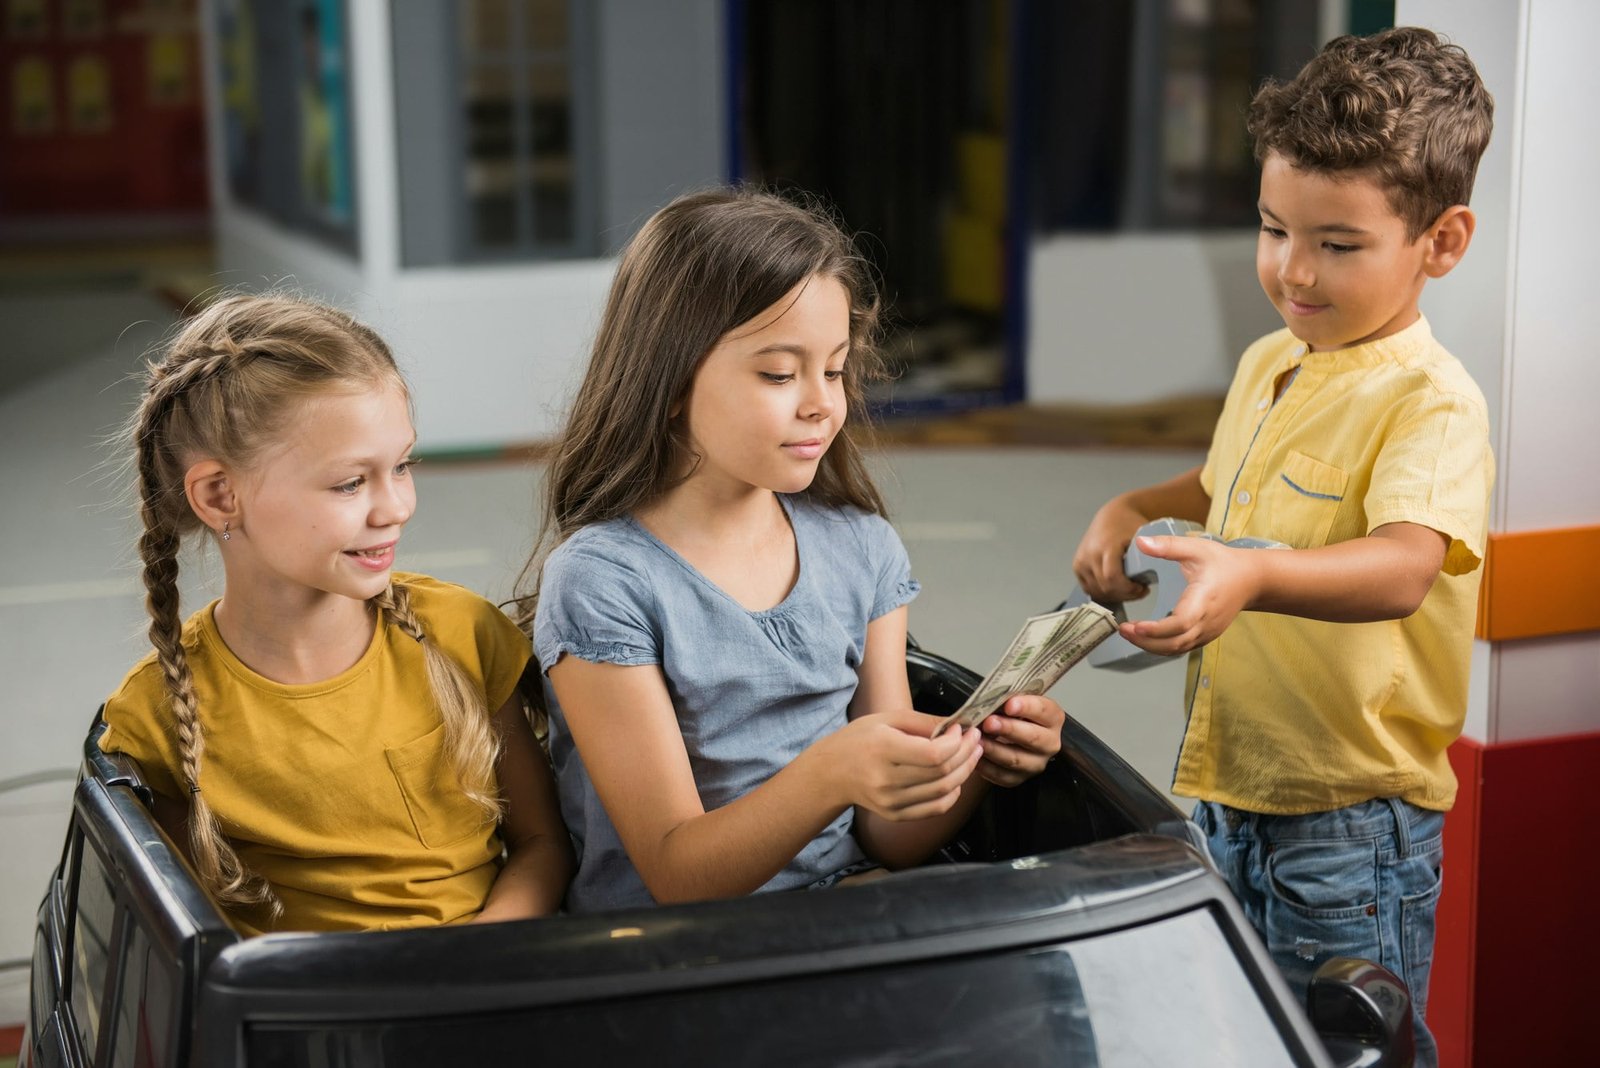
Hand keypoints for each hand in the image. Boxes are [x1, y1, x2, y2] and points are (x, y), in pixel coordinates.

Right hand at [823, 708, 981, 821]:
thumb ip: (924, 721)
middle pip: (942, 773)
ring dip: (965, 772)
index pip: (933, 754)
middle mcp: (886, 780)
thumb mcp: (887, 719)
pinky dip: (952, 794)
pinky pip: (935, 809)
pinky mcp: (895, 815)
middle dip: (966, 754)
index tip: (961, 730)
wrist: (831, 773)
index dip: (956, 743)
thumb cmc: (859, 739)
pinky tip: (956, 778)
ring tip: (972, 755)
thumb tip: (958, 724)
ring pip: (944, 792)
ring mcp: (891, 802)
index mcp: (882, 750)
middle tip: (975, 740)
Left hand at [977, 694, 1065, 786]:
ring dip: (994, 749)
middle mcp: (1050, 743)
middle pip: (1032, 738)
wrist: (1008, 734)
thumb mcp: (1015, 702)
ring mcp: (1036, 763)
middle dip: (1009, 729)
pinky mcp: (1019, 778)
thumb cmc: (1012, 713)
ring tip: (977, 739)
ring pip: (1016, 759)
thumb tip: (990, 698)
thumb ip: (1009, 700)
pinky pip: (1002, 776)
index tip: (1009, 704)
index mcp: (1053, 718)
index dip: (1027, 707)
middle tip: (989, 722)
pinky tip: (975, 754)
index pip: (1044, 710)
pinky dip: (987, 766)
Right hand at [1074, 497, 1153, 602]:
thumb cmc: (1129, 524)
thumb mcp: (1144, 536)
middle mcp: (1089, 554)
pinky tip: (1116, 588)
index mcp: (1106, 546)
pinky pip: (1088, 588)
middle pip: (1105, 587)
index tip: (1142, 588)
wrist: (1112, 515)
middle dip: (1124, 594)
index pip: (1112, 577)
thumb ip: (1150, 553)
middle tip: (1139, 591)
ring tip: (1129, 589)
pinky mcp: (1077, 566)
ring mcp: (1081, 561)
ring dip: (1114, 595)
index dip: (1128, 589)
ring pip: (1096, 591)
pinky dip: (1103, 592)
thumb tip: (1154, 575)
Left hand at [1119, 534, 1257, 653]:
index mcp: (1204, 600)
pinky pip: (1181, 648)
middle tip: (1123, 629)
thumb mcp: (1197, 548)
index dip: (1157, 630)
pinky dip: (1161, 646)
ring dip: (1150, 646)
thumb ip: (1169, 546)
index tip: (1136, 626)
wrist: (1252, 580)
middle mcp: (1206, 622)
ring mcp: (1207, 632)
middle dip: (1146, 641)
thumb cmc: (1224, 564)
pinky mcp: (1205, 636)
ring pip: (1176, 649)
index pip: (1180, 623)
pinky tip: (1144, 637)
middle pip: (1175, 643)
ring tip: (1128, 633)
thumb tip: (1141, 541)